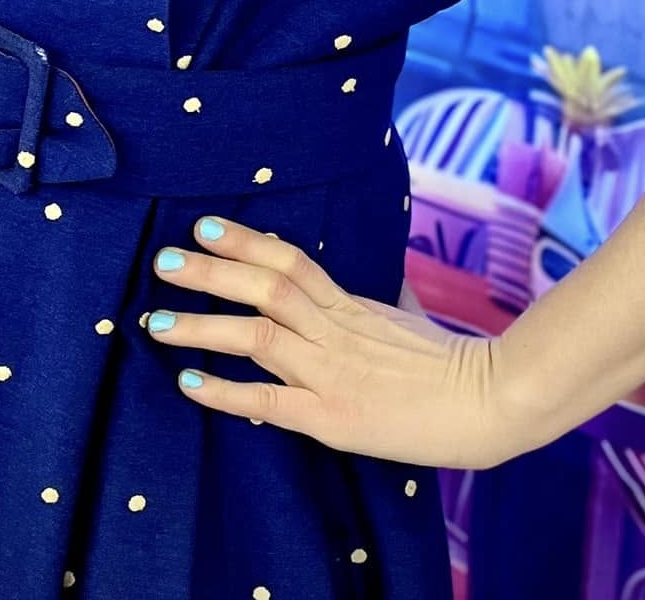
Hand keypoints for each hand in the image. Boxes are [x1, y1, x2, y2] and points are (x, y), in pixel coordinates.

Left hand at [147, 215, 520, 470]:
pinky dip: (224, 392)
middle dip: (210, 271)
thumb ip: (387, 301)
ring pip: (257, 336)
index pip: (291, 261)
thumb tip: (383, 288)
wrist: (489, 401)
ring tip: (155, 320)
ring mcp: (332, 373)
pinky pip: (269, 401)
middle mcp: (335, 331)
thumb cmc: (453, 362)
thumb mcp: (411, 319)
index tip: (206, 225)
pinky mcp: (332, 418)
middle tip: (163, 260)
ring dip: (202, 324)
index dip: (246, 240)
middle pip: (264, 288)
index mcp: (353, 304)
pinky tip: (188, 382)